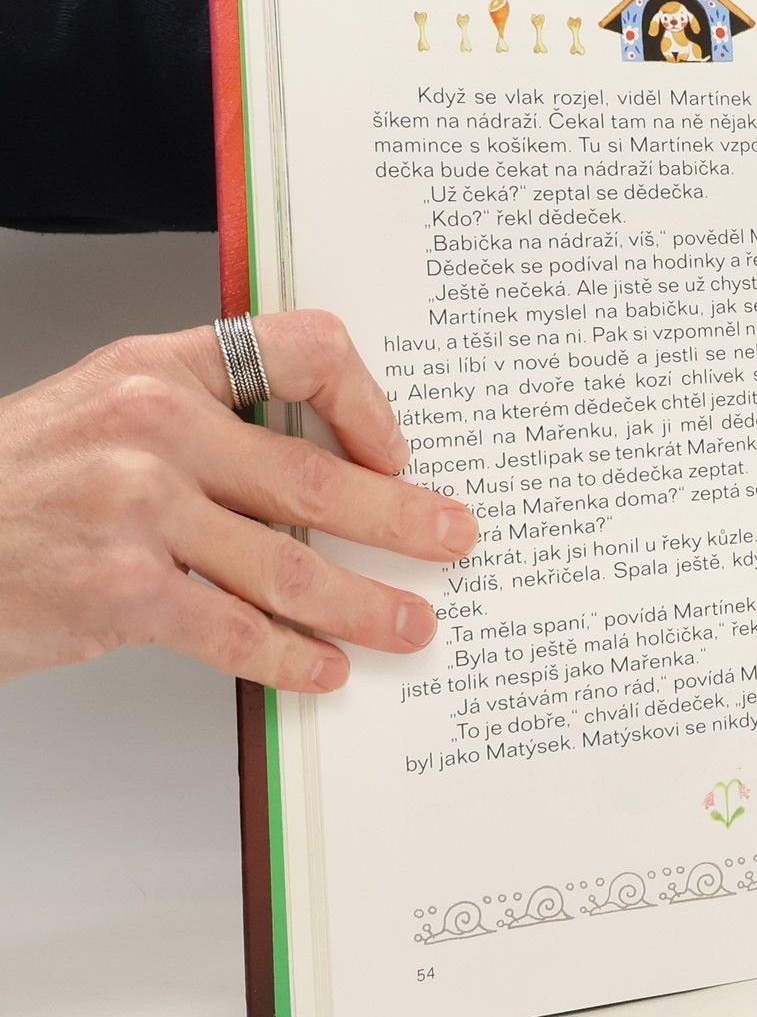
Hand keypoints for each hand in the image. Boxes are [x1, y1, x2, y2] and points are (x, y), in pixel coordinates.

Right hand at [0, 311, 477, 693]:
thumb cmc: (12, 484)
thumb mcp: (101, 410)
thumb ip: (202, 423)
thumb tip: (319, 473)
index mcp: (159, 368)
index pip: (298, 349)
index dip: (364, 400)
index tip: (394, 448)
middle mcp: (154, 427)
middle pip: (318, 475)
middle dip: (403, 517)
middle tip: (453, 538)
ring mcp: (136, 509)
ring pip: (291, 564)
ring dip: (368, 602)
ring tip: (412, 623)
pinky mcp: (118, 590)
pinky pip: (234, 630)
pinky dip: (291, 656)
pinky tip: (324, 667)